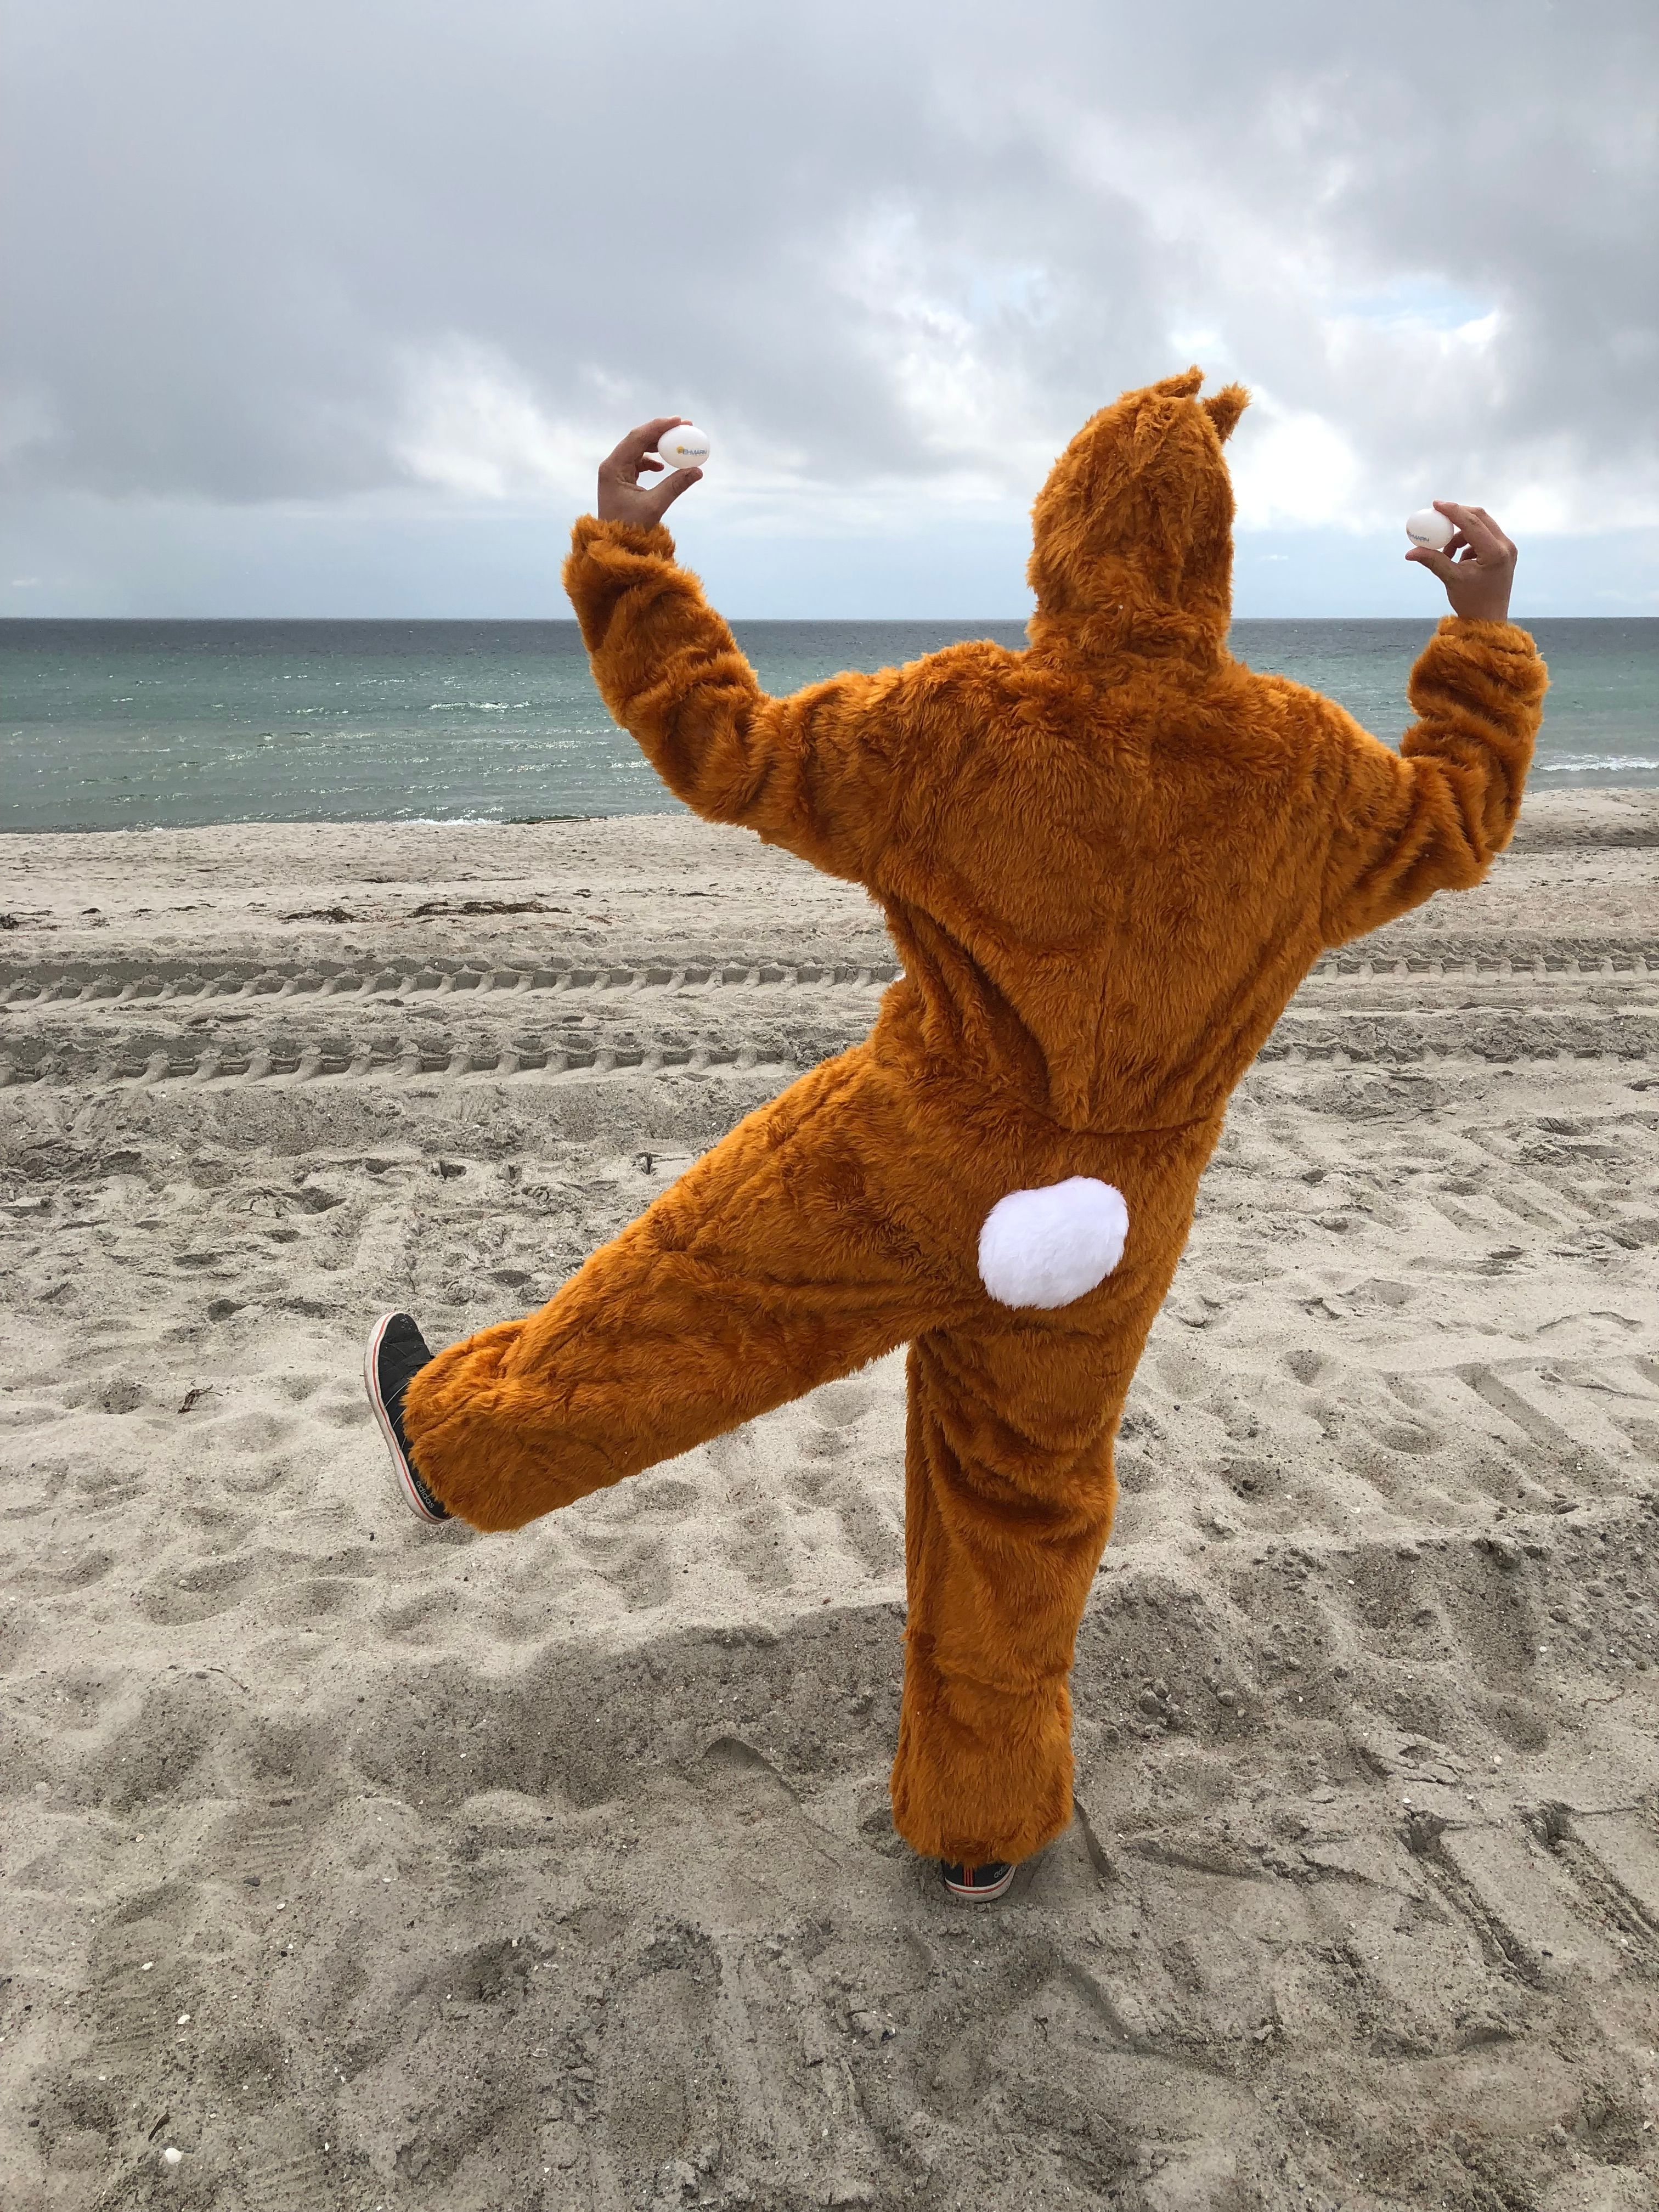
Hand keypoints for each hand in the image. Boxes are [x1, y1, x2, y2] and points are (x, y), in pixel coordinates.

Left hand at [595, 417, 702, 528]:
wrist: (614, 545)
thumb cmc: (629, 528)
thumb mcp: (655, 506)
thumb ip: (675, 485)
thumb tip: (698, 470)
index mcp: (613, 468)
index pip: (637, 438)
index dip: (659, 427)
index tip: (679, 421)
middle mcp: (611, 466)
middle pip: (637, 439)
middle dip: (660, 433)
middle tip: (684, 427)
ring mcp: (615, 472)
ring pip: (638, 449)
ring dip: (657, 446)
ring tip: (676, 445)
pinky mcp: (620, 479)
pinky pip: (637, 462)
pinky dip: (651, 461)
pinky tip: (662, 467)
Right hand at [1406, 501, 1516, 623]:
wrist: (1489, 620)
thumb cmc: (1471, 603)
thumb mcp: (1450, 579)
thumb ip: (1432, 560)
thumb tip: (1410, 552)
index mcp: (1495, 553)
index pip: (1472, 523)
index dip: (1452, 511)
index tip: (1435, 504)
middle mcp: (1506, 546)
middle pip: (1480, 517)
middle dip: (1457, 515)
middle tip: (1438, 515)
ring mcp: (1507, 548)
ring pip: (1481, 526)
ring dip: (1460, 534)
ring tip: (1446, 553)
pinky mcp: (1504, 552)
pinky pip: (1483, 537)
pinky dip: (1467, 542)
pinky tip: (1459, 559)